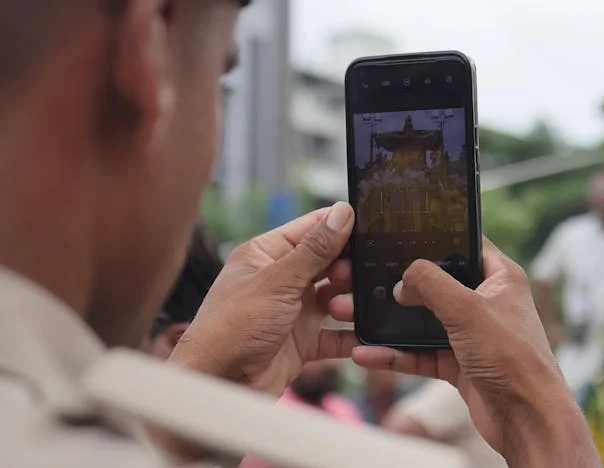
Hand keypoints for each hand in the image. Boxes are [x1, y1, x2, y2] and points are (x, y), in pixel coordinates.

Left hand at [169, 202, 357, 395]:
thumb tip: (342, 213)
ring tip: (344, 309)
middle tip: (354, 276)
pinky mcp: (303, 342)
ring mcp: (294, 311)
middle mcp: (281, 280)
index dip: (339, 226)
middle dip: (347, 268)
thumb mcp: (277, 281)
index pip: (310, 229)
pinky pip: (337, 335)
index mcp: (267, 254)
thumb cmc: (231, 328)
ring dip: (348, 302)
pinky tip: (364, 334)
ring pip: (336, 297)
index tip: (370, 225)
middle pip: (328, 263)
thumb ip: (314, 249)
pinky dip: (351, 335)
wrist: (218, 385)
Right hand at [350, 238, 598, 466]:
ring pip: (422, 322)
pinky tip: (367, 354)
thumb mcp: (467, 309)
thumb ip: (431, 284)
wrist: (527, 420)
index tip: (401, 235)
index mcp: (500, 278)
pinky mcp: (459, 364)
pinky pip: (419, 354)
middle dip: (401, 285)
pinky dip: (395, 354)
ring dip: (390, 323)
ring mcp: (471, 335)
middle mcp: (486, 303)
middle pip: (436, 284)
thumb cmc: (513, 359)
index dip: (436, 238)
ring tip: (353, 316)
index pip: (465, 245)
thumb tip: (403, 280)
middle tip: (365, 278)